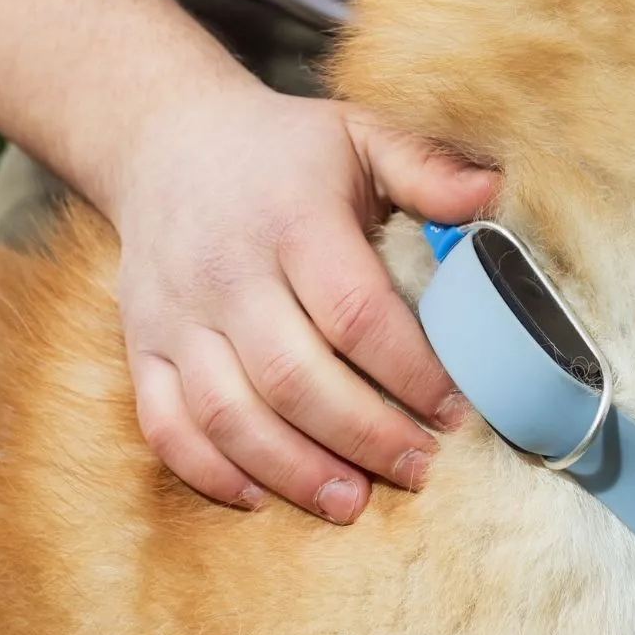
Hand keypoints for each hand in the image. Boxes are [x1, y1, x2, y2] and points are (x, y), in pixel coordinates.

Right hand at [108, 72, 497, 519]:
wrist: (167, 140)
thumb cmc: (286, 148)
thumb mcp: (360, 132)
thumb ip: (426, 166)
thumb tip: (493, 195)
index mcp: (293, 219)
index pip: (354, 312)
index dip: (409, 370)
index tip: (453, 410)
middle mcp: (228, 272)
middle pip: (294, 378)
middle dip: (363, 436)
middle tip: (418, 468)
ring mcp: (177, 315)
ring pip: (229, 414)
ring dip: (293, 470)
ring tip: (353, 502)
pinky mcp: (141, 346)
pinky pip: (165, 425)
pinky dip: (209, 471)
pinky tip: (261, 494)